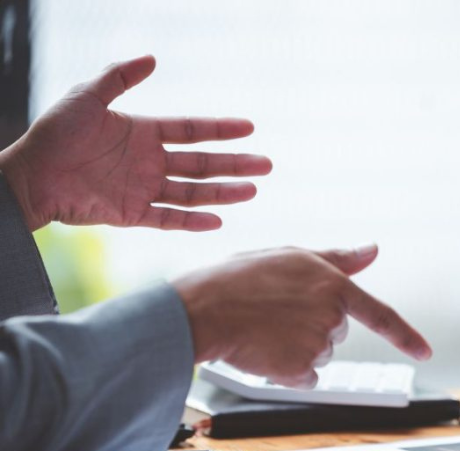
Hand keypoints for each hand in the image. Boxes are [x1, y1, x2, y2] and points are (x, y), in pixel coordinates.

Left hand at [0, 55, 271, 231]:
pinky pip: (169, 219)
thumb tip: (153, 58)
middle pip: (202, 163)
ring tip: (253, 190)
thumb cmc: (54, 133)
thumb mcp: (87, 96)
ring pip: (193, 192)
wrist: (31, 176)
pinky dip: (193, 221)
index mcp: (144, 133)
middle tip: (267, 164)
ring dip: (224, 192)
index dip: (220, 129)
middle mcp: (150, 163)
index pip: (191, 131)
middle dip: (235, 164)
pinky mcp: (132, 214)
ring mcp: (143, 190)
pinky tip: (219, 220)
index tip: (249, 127)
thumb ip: (120, 78)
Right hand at [173, 244, 431, 386]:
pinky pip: (305, 377)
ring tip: (266, 328)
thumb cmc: (241, 278)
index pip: (382, 315)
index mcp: (335, 285)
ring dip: (298, 348)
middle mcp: (332, 316)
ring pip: (320, 356)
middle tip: (276, 312)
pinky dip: (288, 371)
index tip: (425, 353)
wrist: (204, 309)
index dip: (406, 336)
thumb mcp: (292, 256)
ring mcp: (318, 345)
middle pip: (337, 333)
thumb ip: (339, 259)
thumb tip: (373, 250)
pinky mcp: (300, 370)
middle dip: (312, 325)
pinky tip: (265, 351)